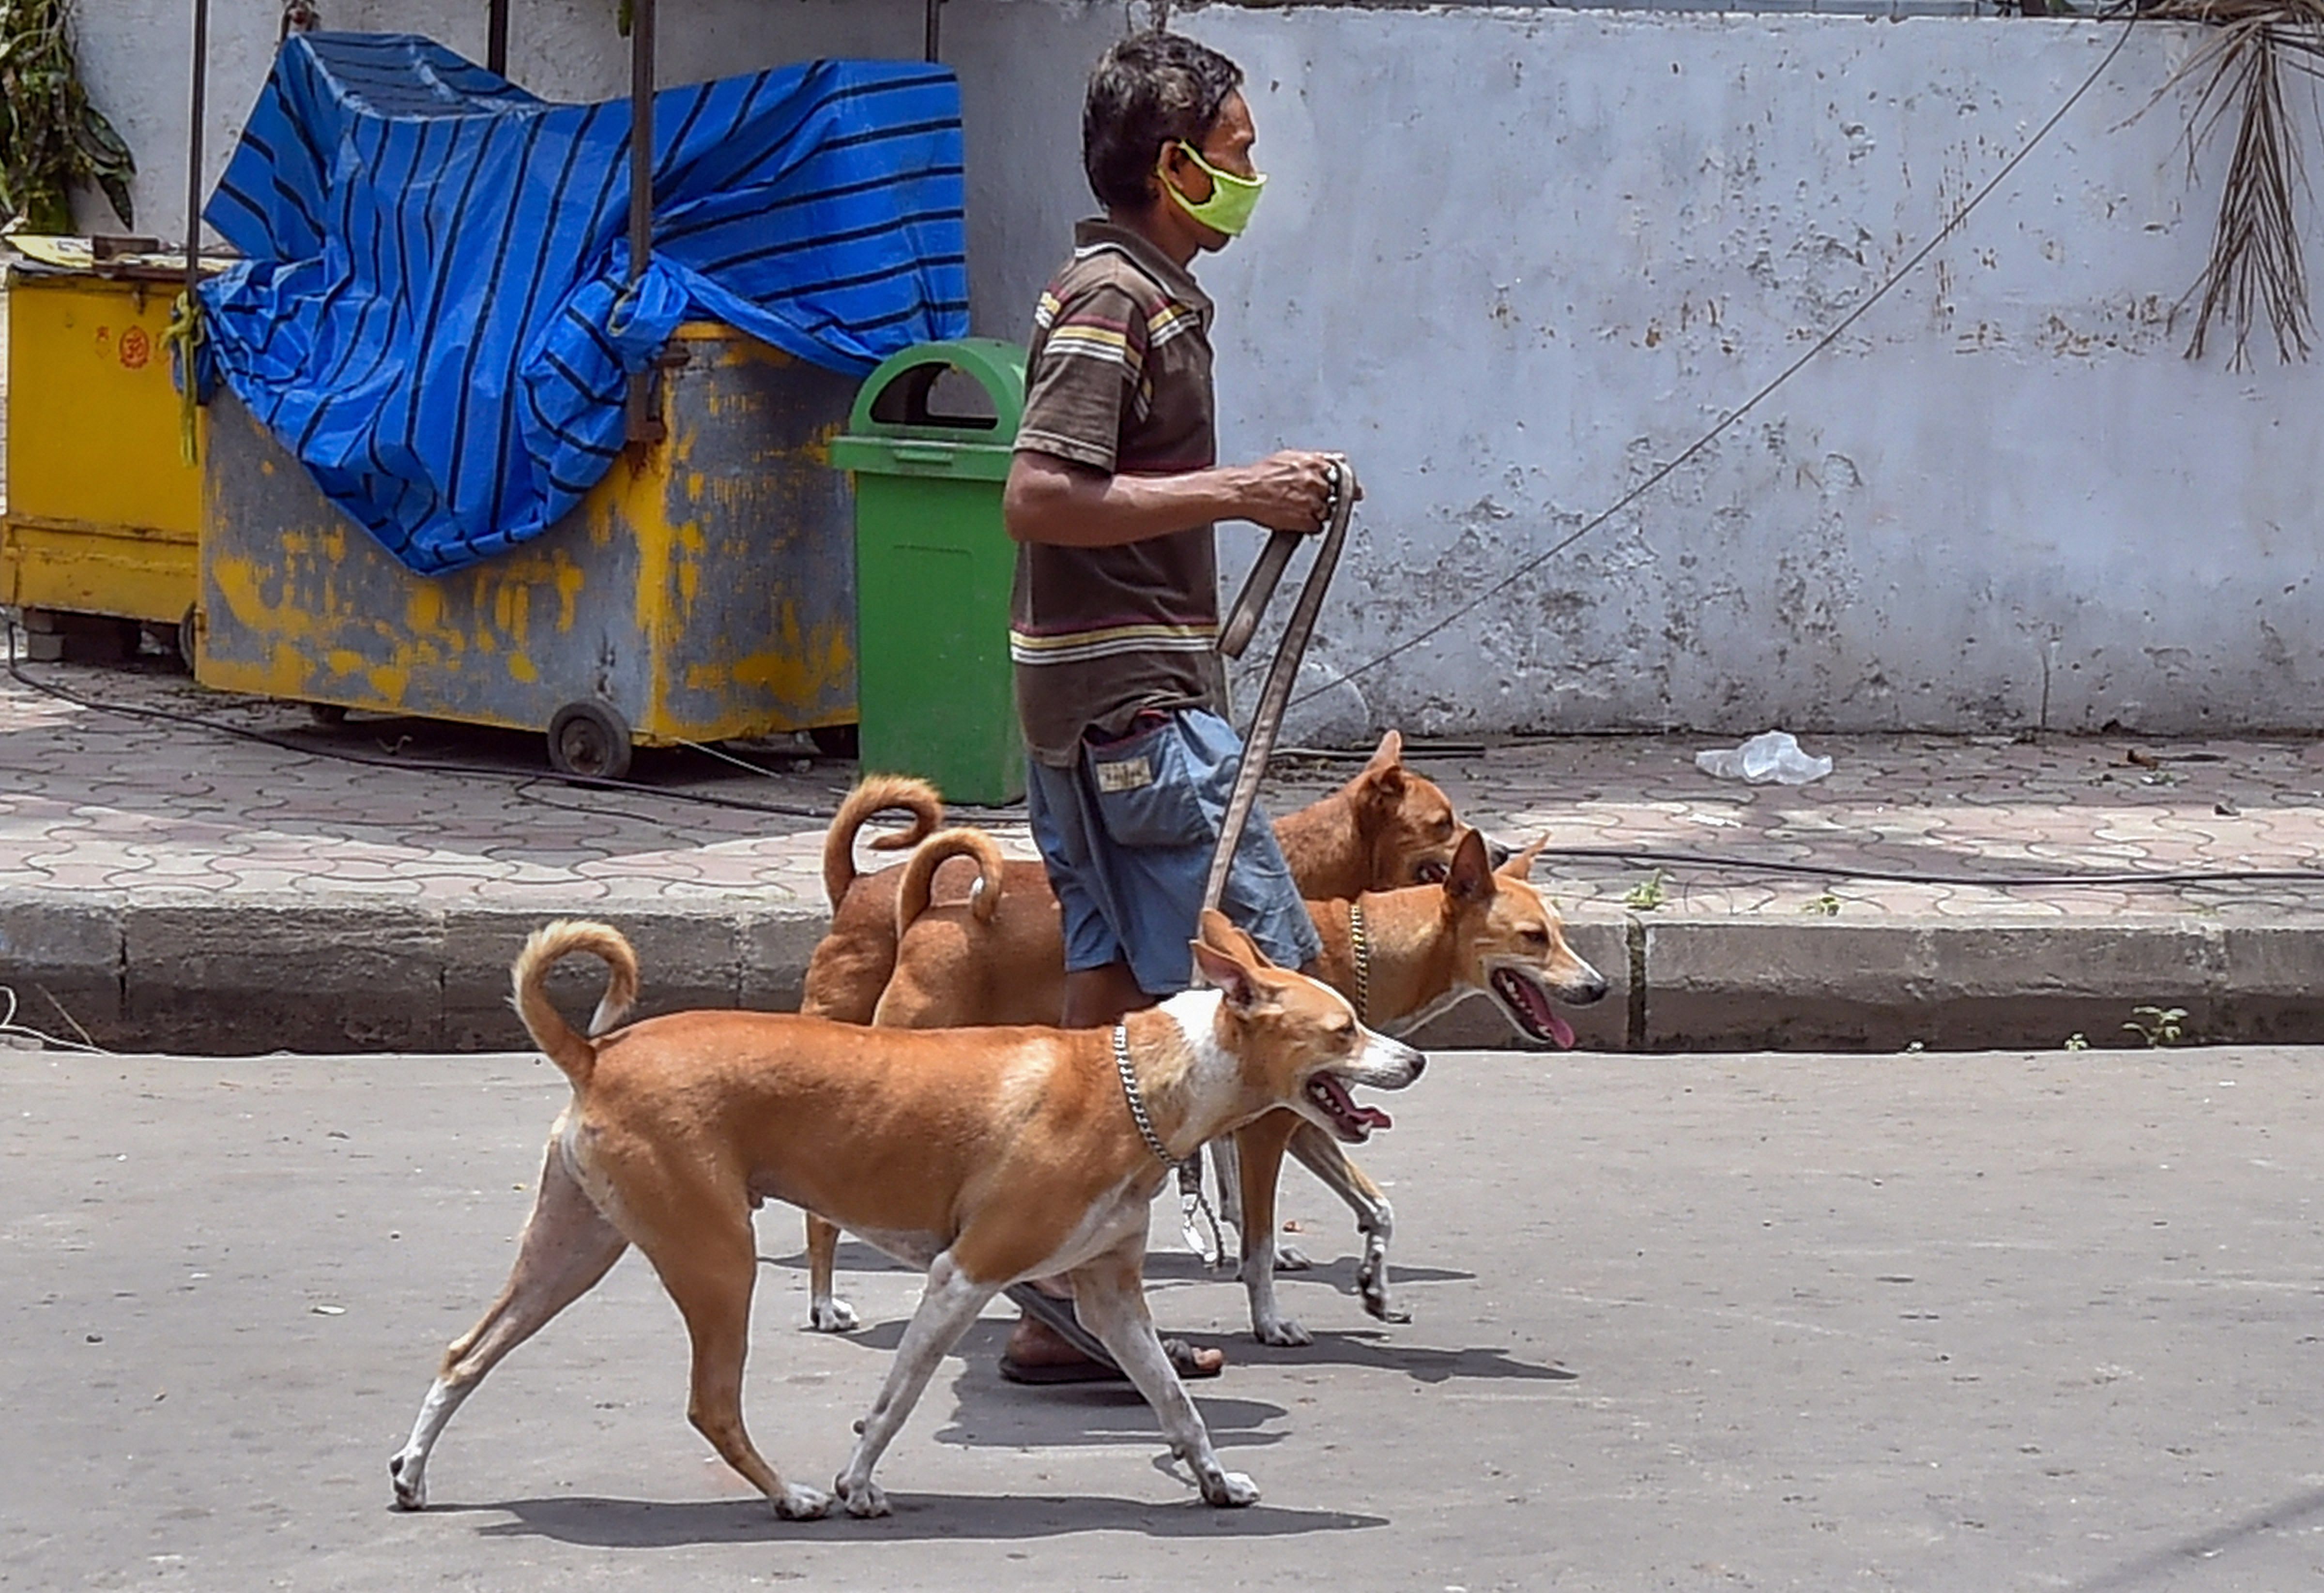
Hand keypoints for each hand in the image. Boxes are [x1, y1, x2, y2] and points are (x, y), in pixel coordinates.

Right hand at [1232, 450, 1351, 533]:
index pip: (1343, 473)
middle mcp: (1316, 482)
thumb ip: (1317, 459)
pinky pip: (1317, 527)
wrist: (1244, 491)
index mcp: (1315, 464)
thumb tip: (1336, 459)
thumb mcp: (1291, 457)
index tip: (1352, 490)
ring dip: (1318, 513)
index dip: (1345, 483)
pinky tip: (1295, 518)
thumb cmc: (1261, 474)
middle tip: (1311, 499)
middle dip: (1327, 498)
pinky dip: (1308, 526)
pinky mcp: (1306, 520)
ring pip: (1327, 512)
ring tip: (1298, 508)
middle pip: (1336, 495)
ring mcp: (1313, 502)